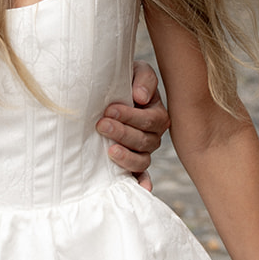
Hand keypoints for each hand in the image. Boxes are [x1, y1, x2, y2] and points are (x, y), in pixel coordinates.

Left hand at [96, 62, 168, 184]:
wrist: (108, 87)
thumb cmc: (125, 78)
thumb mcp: (137, 70)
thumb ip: (143, 79)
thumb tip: (140, 97)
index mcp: (156, 114)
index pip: (149, 120)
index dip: (130, 117)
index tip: (109, 110)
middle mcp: (153, 135)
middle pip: (144, 140)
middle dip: (122, 133)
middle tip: (101, 125)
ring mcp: (143, 150)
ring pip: (142, 159)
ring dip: (127, 157)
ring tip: (109, 151)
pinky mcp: (133, 163)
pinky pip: (141, 175)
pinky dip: (142, 183)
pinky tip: (141, 189)